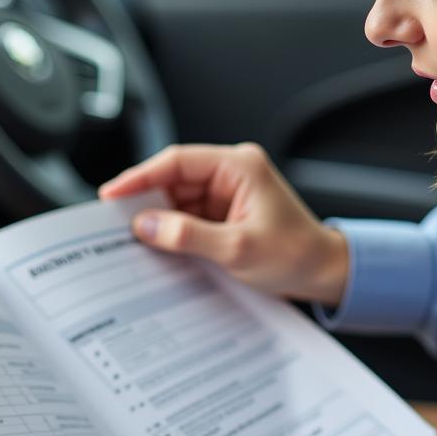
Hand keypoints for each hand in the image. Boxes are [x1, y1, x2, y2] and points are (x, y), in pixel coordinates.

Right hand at [100, 142, 348, 305]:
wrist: (325, 273)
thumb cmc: (295, 255)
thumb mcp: (238, 249)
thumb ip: (189, 235)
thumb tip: (145, 225)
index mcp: (239, 166)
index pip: (177, 162)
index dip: (140, 177)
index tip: (111, 195)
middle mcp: (231, 173)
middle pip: (173, 179)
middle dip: (145, 201)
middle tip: (114, 224)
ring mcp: (227, 194)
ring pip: (177, 200)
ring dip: (158, 219)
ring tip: (134, 240)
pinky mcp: (224, 214)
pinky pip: (188, 217)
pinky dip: (172, 231)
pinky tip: (157, 246)